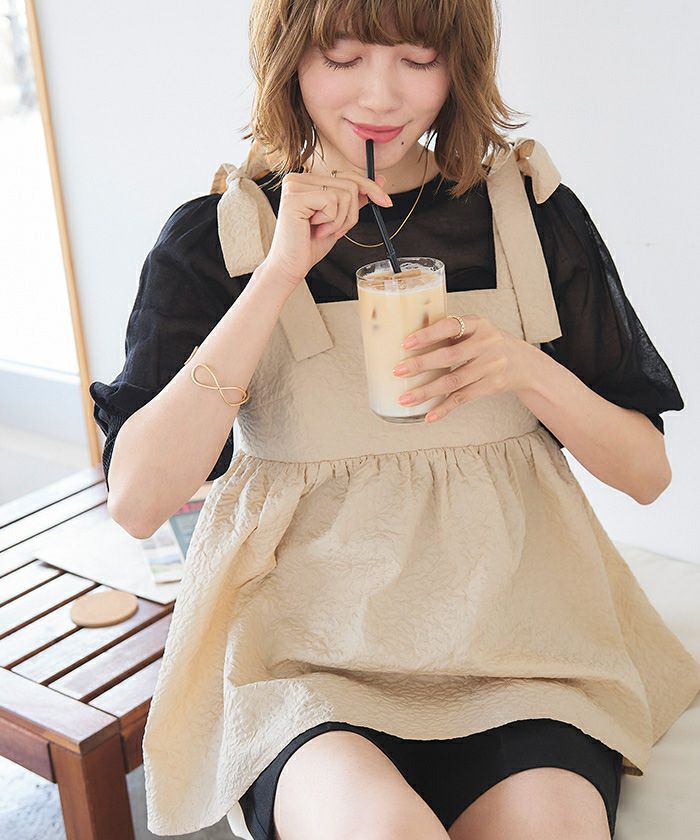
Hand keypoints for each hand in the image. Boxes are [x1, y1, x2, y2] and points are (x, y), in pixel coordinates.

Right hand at [261, 169, 392, 287]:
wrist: (291, 266)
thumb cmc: (309, 245)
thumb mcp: (339, 219)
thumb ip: (355, 199)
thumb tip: (379, 181)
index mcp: (307, 180)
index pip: (347, 175)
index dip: (369, 188)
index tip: (386, 201)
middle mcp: (298, 178)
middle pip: (350, 183)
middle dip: (352, 213)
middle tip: (338, 231)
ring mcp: (295, 185)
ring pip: (344, 193)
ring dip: (341, 220)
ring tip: (323, 231)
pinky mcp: (294, 196)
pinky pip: (332, 201)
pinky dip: (331, 221)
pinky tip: (316, 230)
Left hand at [392, 314, 535, 421]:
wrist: (523, 362)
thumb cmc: (488, 343)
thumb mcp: (475, 330)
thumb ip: (451, 332)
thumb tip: (409, 341)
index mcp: (478, 324)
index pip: (450, 326)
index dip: (427, 335)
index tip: (406, 343)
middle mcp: (487, 343)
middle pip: (449, 356)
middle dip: (420, 364)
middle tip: (398, 371)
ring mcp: (491, 366)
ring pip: (453, 381)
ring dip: (426, 391)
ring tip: (405, 398)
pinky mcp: (492, 385)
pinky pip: (463, 398)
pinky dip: (444, 408)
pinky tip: (429, 415)